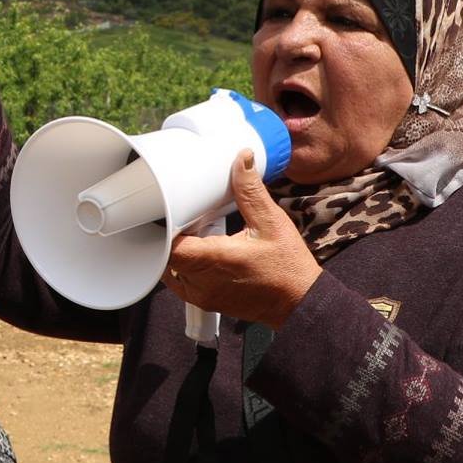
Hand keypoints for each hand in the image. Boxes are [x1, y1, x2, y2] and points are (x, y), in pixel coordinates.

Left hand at [162, 151, 319, 326]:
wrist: (298, 302)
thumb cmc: (287, 267)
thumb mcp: (271, 222)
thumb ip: (250, 191)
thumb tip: (242, 160)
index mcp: (215, 259)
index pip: (169, 246)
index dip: (164, 228)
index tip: (170, 211)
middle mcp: (202, 281)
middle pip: (165, 255)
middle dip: (170, 235)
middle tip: (185, 218)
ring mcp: (201, 295)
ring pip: (170, 269)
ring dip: (176, 250)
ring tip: (195, 234)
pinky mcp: (204, 300)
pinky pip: (180, 281)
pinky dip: (183, 265)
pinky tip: (201, 251)